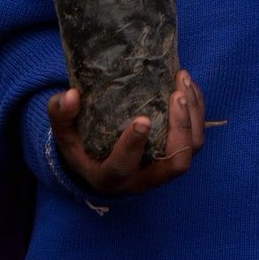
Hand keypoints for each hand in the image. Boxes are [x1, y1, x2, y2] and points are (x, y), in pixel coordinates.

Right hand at [48, 71, 205, 195]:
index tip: (142, 119)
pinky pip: (196, 137)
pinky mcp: (176, 154)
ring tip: (183, 81)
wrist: (99, 160)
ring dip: (193, 116)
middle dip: (180, 128)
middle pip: (174, 164)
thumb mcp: (64, 133)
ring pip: (191, 150)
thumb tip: (71, 95)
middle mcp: (142, 178)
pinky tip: (188, 85)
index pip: (123, 168)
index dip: (134, 146)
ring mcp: (162, 168)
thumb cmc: (81, 145)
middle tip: (176, 94)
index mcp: (109, 176)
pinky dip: (198, 110)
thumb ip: (61, 114)